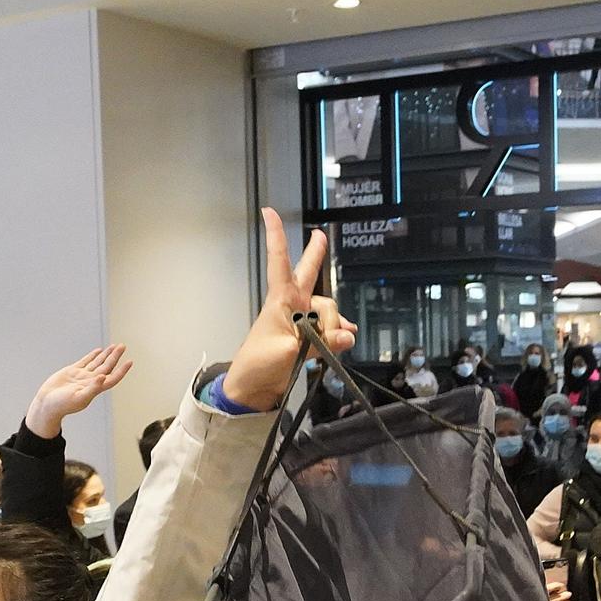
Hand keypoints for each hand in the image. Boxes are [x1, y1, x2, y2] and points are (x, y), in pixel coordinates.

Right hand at [26, 343, 132, 439]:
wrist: (46, 403)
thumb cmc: (62, 405)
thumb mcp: (79, 398)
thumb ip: (93, 388)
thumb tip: (103, 377)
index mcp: (95, 389)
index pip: (112, 378)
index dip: (122, 370)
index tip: (129, 361)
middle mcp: (90, 381)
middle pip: (107, 367)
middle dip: (115, 356)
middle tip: (122, 346)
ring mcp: (82, 376)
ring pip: (97, 362)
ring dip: (106, 355)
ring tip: (114, 346)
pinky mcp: (72, 372)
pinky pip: (86, 361)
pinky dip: (92, 356)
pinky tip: (98, 351)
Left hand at [219, 209, 356, 411]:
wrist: (253, 389)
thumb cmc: (259, 365)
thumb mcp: (289, 353)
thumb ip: (320, 343)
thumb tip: (347, 336)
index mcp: (280, 301)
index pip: (280, 262)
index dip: (276, 236)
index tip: (268, 211)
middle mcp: (292, 307)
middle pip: (308, 275)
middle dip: (314, 255)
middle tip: (320, 235)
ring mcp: (301, 323)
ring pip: (328, 311)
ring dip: (335, 324)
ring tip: (333, 343)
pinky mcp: (308, 340)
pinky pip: (332, 330)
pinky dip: (339, 334)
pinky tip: (345, 340)